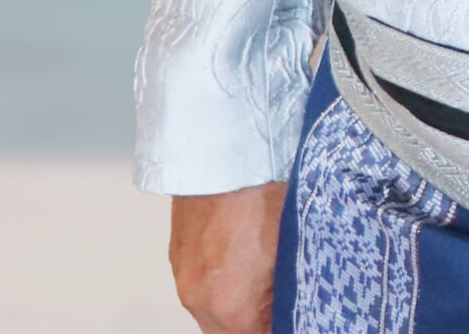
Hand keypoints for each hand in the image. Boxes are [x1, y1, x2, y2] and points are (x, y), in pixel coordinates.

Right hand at [170, 183, 285, 333]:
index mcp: (234, 309)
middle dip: (253, 320)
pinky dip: (217, 282)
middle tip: (275, 298)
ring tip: (258, 273)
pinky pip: (199, 285)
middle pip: (231, 333)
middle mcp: (202, 303)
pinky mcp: (177, 257)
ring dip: (233, 304)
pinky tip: (237, 254)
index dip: (278, 325)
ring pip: (212, 314)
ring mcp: (185, 280)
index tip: (289, 314)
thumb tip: (291, 304)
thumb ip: (287, 291)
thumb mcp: (291, 248)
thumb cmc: (262, 192)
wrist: (222, 152)